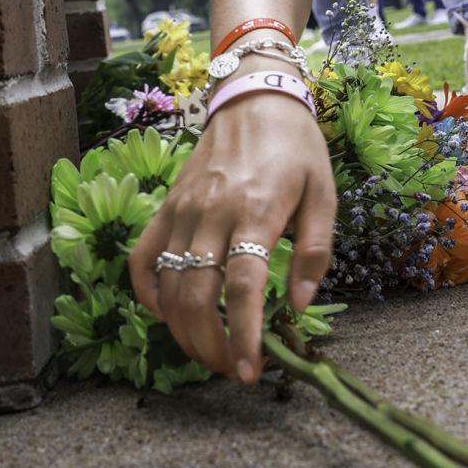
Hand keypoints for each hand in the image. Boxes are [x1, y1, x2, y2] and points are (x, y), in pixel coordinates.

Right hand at [129, 93, 336, 383]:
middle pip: (197, 295)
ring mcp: (183, 209)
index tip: (249, 370)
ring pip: (168, 285)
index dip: (243, 335)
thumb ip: (315, 251)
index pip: (243, 287)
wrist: (255, 96)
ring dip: (182, 330)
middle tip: (230, 370)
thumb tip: (299, 305)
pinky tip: (169, 314)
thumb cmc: (296, 146)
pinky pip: (143, 259)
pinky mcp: (166, 206)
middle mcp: (213, 212)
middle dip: (210, 345)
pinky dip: (148, 294)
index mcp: (258, 209)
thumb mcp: (324, 193)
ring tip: (207, 352)